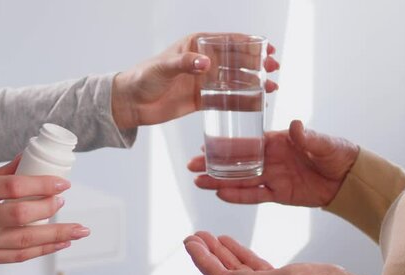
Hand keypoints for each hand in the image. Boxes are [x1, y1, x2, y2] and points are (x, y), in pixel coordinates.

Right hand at [0, 156, 89, 274]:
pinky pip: (16, 256)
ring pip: (24, 240)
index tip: (62, 183)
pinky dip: (41, 250)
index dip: (42, 185)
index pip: (12, 187)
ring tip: (79, 230)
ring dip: (56, 235)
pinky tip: (59, 243)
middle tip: (65, 200)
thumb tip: (25, 158)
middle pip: (20, 215)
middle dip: (50, 208)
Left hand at [111, 33, 279, 128]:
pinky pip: (226, 99)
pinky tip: (257, 103)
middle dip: (258, 63)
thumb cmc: (143, 78)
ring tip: (272, 88)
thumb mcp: (163, 68)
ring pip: (235, 80)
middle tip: (274, 68)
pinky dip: (242, 101)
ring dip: (254, 83)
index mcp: (196, 46)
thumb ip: (185, 64)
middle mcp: (203, 61)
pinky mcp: (201, 100)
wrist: (130, 103)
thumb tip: (207, 63)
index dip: (250, 44)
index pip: (228, 41)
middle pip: (237, 60)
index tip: (267, 48)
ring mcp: (203, 81)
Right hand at [188, 120, 358, 206]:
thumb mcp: (324, 143)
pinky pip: (255, 196)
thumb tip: (295, 125)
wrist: (351, 179)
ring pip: (241, 180)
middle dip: (214, 164)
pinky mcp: (279, 194)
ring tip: (198, 182)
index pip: (246, 142)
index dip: (226, 145)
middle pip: (237, 162)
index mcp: (278, 141)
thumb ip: (308, 137)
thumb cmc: (338, 153)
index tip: (206, 147)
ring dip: (220, 181)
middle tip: (192, 167)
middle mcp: (271, 158)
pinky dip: (239, 196)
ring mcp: (273, 177)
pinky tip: (220, 195)